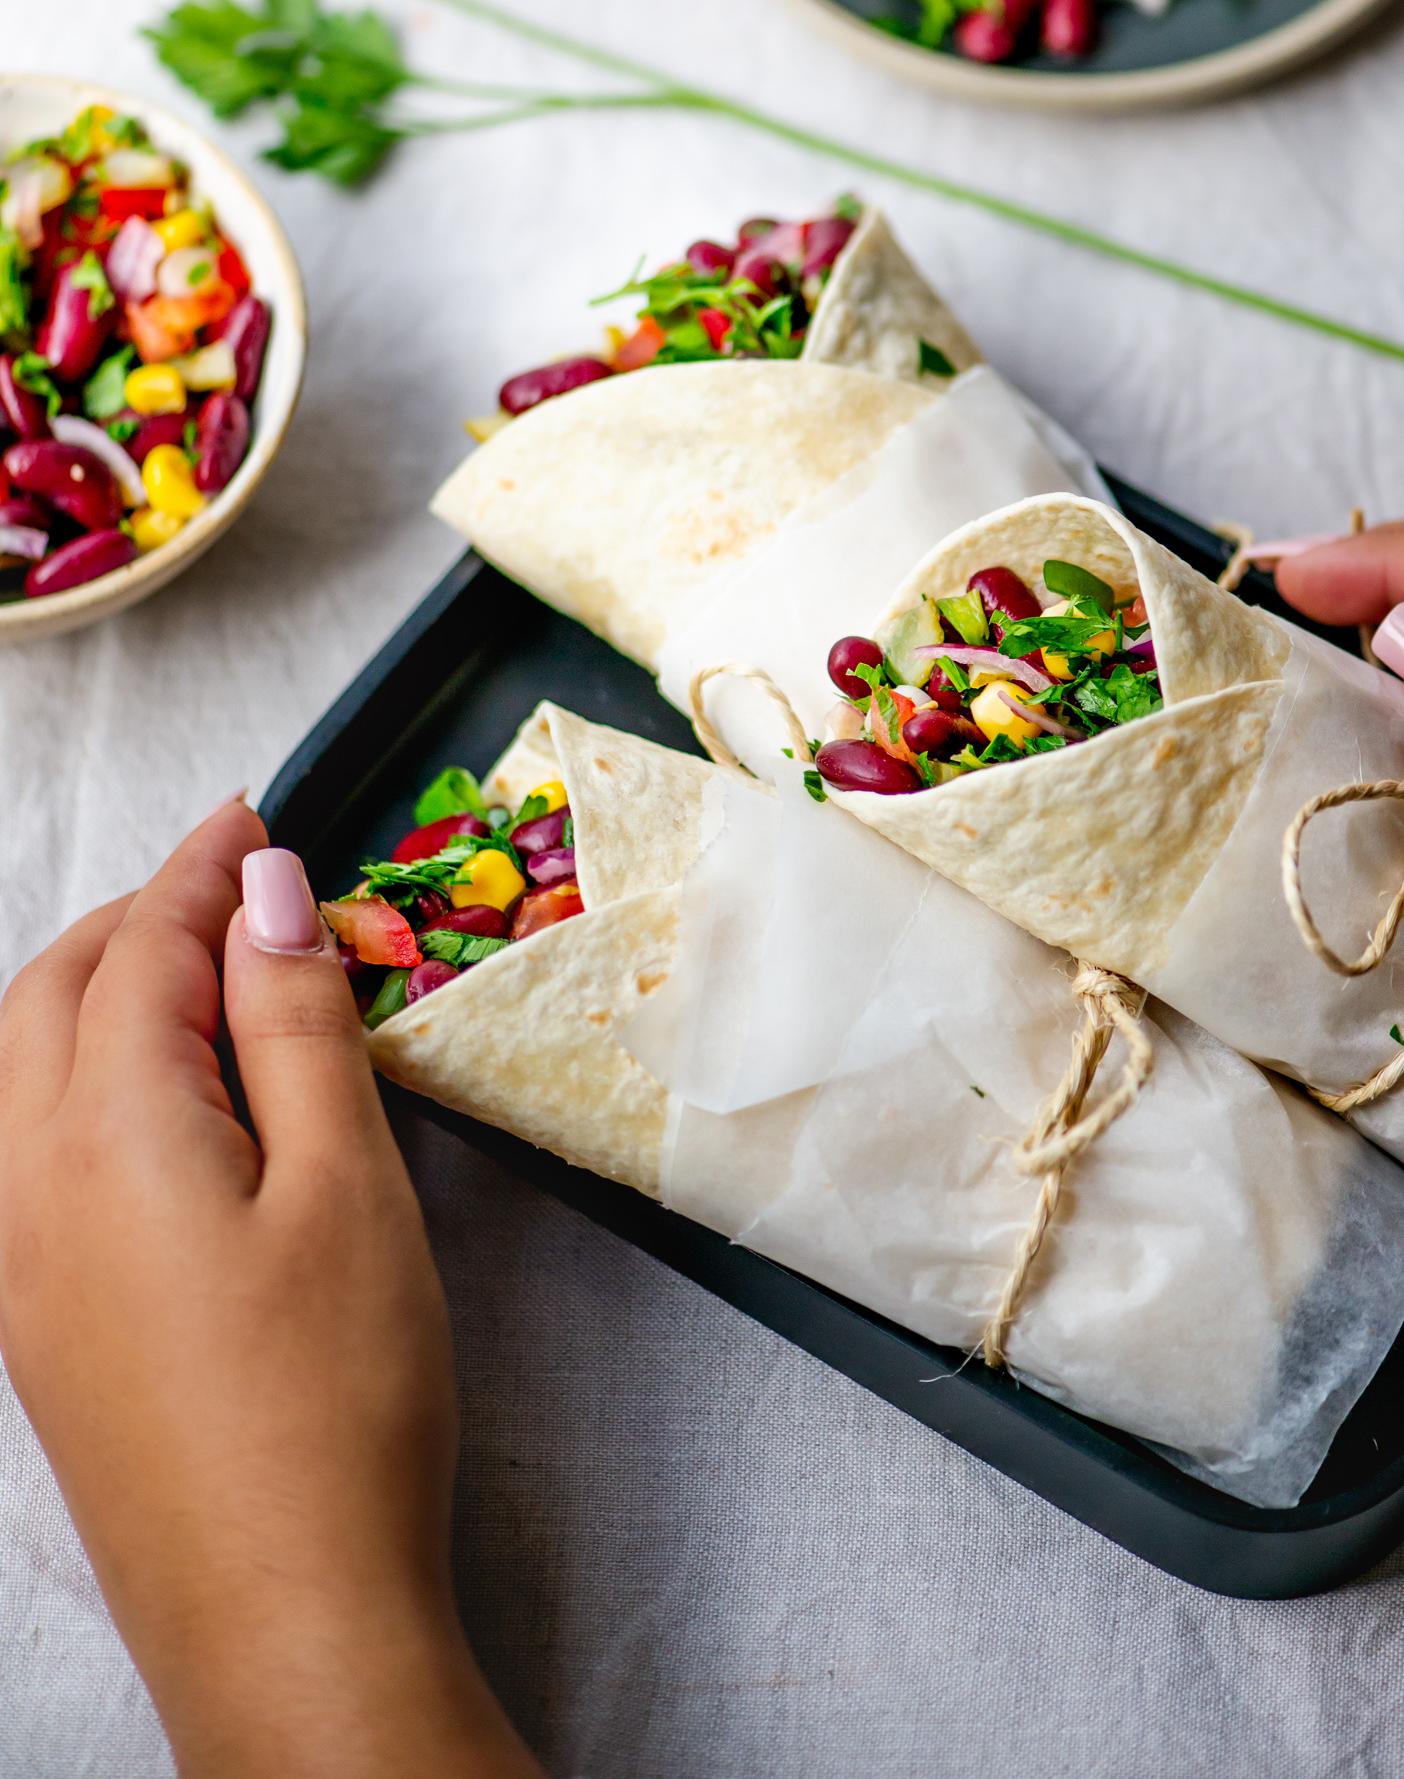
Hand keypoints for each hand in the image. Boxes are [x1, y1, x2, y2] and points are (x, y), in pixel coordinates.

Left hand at [0, 804, 540, 1778]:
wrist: (283, 1614)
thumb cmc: (336, 1398)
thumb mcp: (346, 1182)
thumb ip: (295, 1020)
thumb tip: (264, 889)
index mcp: (103, 1135)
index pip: (139, 950)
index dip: (200, 868)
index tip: (255, 814)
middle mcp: (26, 1187)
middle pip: (50, 994)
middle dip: (136, 916)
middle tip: (236, 884)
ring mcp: (18, 1265)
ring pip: (24, 1071)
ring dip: (101, 992)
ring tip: (209, 976)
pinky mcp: (36, 1325)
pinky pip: (31, 1149)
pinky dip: (87, 1076)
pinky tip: (169, 1105)